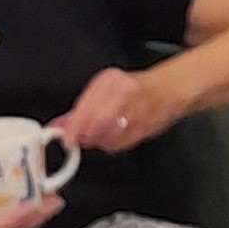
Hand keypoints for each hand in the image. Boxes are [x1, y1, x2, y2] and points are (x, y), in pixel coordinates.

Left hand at [55, 66, 177, 153]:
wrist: (168, 91)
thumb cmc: (134, 88)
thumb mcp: (104, 89)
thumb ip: (81, 107)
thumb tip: (61, 125)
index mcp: (112, 81)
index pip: (88, 105)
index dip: (74, 125)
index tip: (65, 136)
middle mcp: (126, 95)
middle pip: (99, 122)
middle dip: (84, 135)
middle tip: (76, 140)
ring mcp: (138, 112)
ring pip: (109, 136)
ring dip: (96, 141)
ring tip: (94, 137)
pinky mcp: (146, 129)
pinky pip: (121, 144)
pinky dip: (111, 145)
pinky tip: (109, 140)